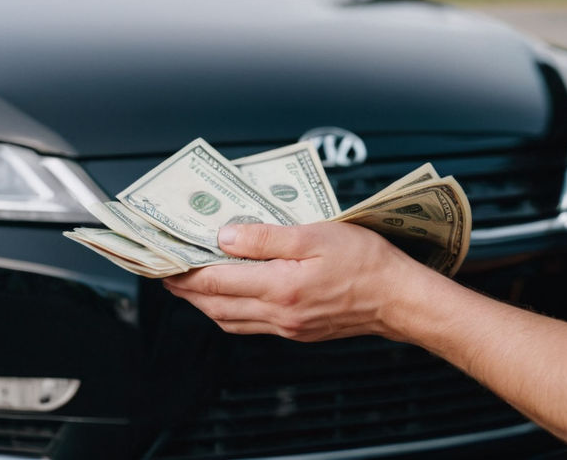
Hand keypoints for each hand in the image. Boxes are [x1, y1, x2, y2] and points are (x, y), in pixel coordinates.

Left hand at [163, 221, 425, 341]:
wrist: (399, 298)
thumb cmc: (366, 262)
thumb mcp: (315, 235)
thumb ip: (266, 238)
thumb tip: (225, 237)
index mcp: (280, 287)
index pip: (216, 282)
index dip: (186, 273)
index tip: (166, 262)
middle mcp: (279, 313)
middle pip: (217, 306)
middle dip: (188, 292)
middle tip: (170, 274)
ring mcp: (289, 326)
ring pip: (232, 320)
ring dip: (206, 305)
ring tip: (193, 286)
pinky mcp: (299, 331)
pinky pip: (252, 326)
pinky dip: (232, 313)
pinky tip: (233, 298)